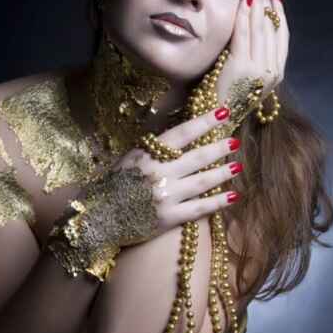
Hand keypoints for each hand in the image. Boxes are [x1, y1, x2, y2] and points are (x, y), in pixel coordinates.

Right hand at [112, 106, 242, 238]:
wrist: (95, 219)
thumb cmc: (110, 186)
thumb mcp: (129, 159)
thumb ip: (153, 150)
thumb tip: (181, 137)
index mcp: (147, 154)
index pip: (182, 133)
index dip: (204, 122)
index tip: (223, 113)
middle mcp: (158, 173)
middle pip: (197, 157)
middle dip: (219, 148)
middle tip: (235, 141)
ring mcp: (165, 196)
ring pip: (202, 181)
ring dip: (222, 173)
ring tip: (237, 166)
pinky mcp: (169, 218)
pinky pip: (200, 208)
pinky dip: (218, 202)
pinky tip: (233, 196)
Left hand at [215, 0, 289, 110]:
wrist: (214, 121)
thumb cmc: (225, 98)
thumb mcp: (245, 75)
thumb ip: (253, 55)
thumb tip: (254, 26)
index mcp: (276, 74)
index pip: (282, 37)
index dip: (279, 14)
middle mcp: (272, 72)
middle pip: (273, 29)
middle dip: (269, 3)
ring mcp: (258, 70)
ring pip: (260, 28)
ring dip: (258, 4)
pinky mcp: (241, 67)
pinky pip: (243, 34)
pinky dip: (244, 14)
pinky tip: (244, 0)